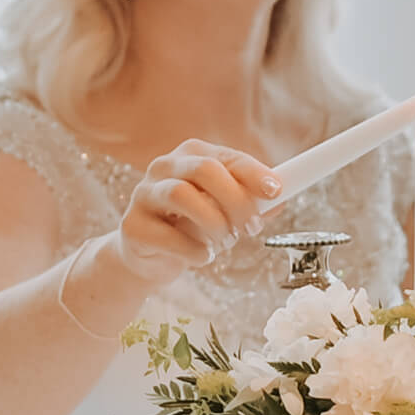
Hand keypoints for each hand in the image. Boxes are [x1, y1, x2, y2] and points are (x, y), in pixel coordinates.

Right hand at [113, 140, 283, 283]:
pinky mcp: (132, 225)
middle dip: (236, 200)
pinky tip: (202, 256)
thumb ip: (251, 204)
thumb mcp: (225, 212)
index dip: (254, 173)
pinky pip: (168, 236)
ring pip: (182, 195)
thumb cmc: (191, 226)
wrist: (149, 258)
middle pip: (205, 169)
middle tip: (252, 227)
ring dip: (214, 223)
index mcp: (192, 155)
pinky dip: (194, 251)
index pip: (227, 156)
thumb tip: (281, 201)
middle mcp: (165, 166)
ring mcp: (144, 193)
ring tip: (226, 242)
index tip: (275, 191)